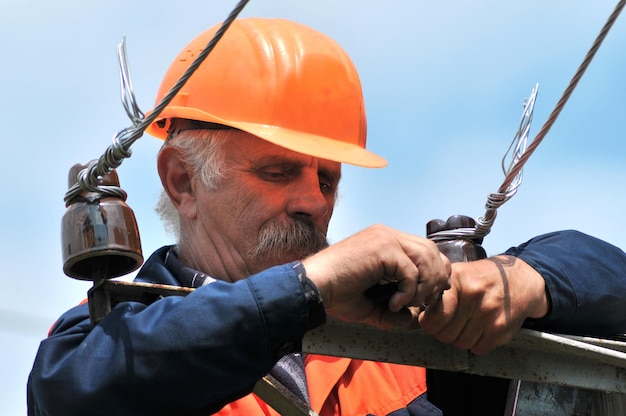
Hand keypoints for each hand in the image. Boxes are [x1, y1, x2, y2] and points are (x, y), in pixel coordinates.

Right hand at [302, 224, 450, 328]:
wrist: (313, 288)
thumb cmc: (335, 294)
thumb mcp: (371, 304)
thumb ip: (393, 311)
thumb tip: (412, 320)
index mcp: (385, 240)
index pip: (426, 250)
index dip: (434, 273)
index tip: (427, 297)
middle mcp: (387, 234)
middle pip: (432, 251)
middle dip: (435, 280)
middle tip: (423, 303)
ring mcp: (385, 239)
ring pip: (427, 259)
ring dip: (424, 287)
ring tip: (406, 305)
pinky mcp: (383, 249)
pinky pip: (411, 272)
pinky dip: (408, 293)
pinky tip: (392, 304)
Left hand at [418, 255, 548, 353]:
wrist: (519, 280)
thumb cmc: (480, 279)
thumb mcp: (456, 276)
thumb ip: (434, 295)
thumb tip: (408, 319)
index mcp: (456, 281)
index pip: (434, 316)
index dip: (429, 322)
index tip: (433, 319)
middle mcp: (473, 296)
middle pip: (445, 334)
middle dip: (445, 331)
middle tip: (453, 320)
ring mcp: (489, 313)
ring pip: (460, 343)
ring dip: (461, 337)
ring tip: (469, 322)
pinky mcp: (501, 328)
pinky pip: (478, 349)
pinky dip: (477, 343)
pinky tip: (482, 327)